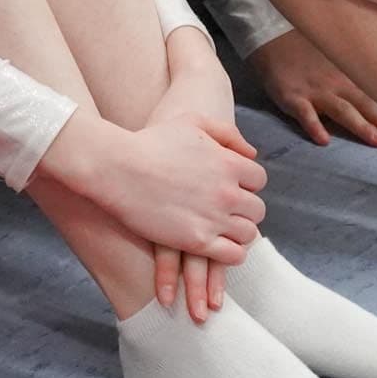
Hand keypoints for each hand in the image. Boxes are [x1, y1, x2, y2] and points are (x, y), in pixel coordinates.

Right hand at [40, 111, 265, 265]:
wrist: (118, 167)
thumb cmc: (151, 141)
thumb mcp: (192, 121)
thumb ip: (227, 133)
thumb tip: (251, 153)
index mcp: (229, 164)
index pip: (258, 180)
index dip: (246, 184)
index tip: (231, 188)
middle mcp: (227, 192)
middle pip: (256, 209)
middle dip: (244, 210)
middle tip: (227, 211)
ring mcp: (214, 219)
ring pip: (248, 234)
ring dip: (238, 232)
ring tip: (223, 230)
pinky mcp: (197, 241)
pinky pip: (232, 255)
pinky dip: (231, 254)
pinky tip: (218, 248)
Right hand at [246, 29, 376, 148]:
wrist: (272, 38)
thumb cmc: (305, 52)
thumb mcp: (334, 60)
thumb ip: (353, 74)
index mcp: (347, 79)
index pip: (376, 99)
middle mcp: (335, 85)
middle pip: (365, 106)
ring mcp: (314, 92)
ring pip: (341, 111)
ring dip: (361, 126)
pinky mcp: (292, 97)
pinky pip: (305, 113)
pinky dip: (314, 126)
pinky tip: (323, 140)